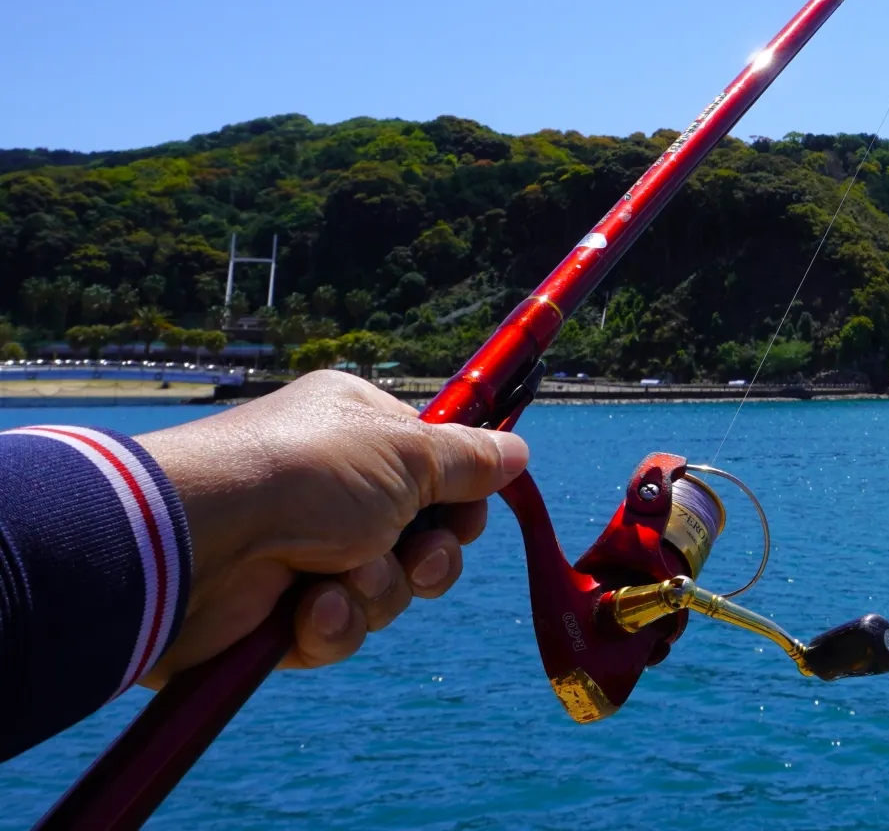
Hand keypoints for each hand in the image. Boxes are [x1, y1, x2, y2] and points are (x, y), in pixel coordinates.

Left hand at [135, 370, 528, 683]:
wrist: (199, 541)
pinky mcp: (280, 612)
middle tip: (416, 556)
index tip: (466, 513)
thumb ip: (471, 460)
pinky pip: (340, 628)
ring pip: (387, 590)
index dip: (459, 499)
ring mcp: (306, 549)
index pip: (434, 469)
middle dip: (427, 558)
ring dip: (377, 591)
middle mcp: (333, 488)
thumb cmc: (306, 474)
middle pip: (422, 537)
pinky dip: (332, 624)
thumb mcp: (408, 454)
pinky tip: (308, 609)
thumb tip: (518, 452)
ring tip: (343, 577)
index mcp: (357, 432)